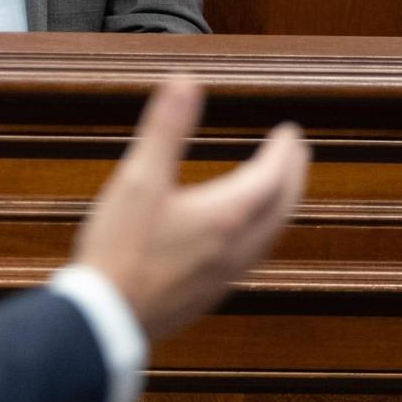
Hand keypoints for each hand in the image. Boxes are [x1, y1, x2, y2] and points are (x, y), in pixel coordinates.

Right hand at [73, 78, 309, 344]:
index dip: (284, 151)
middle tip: (296, 154)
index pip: (272, 176)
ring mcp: (224, 275)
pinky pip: (250, 256)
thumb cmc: (119, 249)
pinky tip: (238, 235)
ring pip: (269, 235)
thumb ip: (166, 129)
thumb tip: (186, 82)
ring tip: (276, 189)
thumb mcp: (138, 179)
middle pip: (281, 207)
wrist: (105, 320)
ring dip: (280, 206)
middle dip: (293, 177)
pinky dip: (259, 232)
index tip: (290, 132)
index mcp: (226, 214)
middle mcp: (235, 247)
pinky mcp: (208, 294)